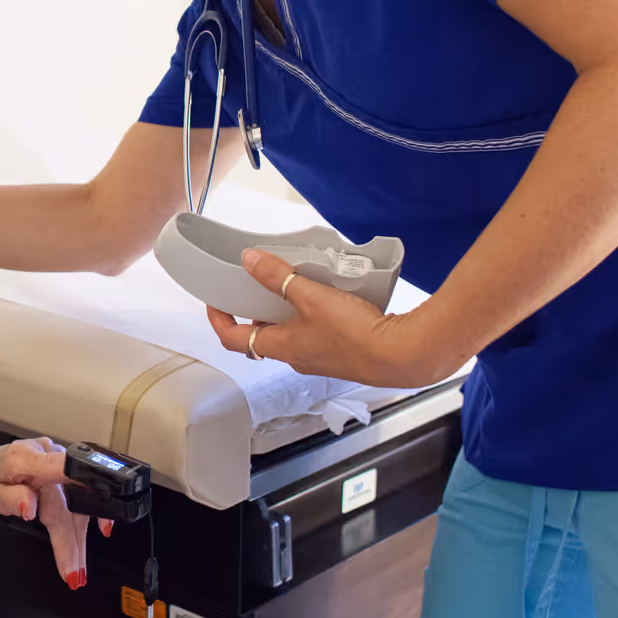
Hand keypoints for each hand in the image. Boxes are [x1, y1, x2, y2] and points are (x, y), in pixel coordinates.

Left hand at [0, 438, 109, 590]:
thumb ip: (10, 499)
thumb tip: (29, 506)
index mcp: (28, 459)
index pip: (64, 474)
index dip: (79, 502)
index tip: (89, 529)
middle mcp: (47, 455)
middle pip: (69, 500)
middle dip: (74, 539)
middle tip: (74, 572)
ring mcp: (56, 460)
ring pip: (77, 502)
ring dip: (80, 537)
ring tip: (77, 568)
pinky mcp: (60, 469)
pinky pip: (78, 495)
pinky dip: (87, 517)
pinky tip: (101, 527)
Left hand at [205, 250, 444, 388]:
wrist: (402, 355)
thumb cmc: (355, 334)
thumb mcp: (310, 297)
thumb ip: (278, 277)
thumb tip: (249, 260)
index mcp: (281, 347)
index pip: (234, 340)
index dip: (219, 320)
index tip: (215, 301)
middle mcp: (296, 357)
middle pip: (262, 335)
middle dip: (255, 310)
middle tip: (254, 284)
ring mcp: (319, 357)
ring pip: (290, 332)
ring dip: (285, 310)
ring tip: (292, 283)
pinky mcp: (341, 352)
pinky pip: (314, 332)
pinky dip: (310, 314)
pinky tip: (325, 295)